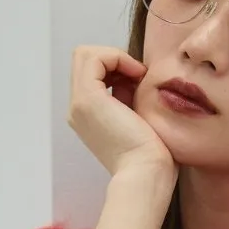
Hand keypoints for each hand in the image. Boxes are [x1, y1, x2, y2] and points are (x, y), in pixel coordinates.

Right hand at [67, 45, 177, 180]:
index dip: (116, 66)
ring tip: (137, 76)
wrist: (147, 174)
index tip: (140, 81)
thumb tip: (132, 75)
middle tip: (138, 76)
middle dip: (113, 58)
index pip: (92, 72)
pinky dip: (117, 57)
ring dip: (115, 56)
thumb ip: (128, 96)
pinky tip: (137, 74)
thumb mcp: (137, 118)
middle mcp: (77, 110)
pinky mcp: (88, 100)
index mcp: (87, 116)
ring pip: (85, 54)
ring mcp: (78, 105)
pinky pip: (93, 57)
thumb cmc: (151, 155)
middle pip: (84, 60)